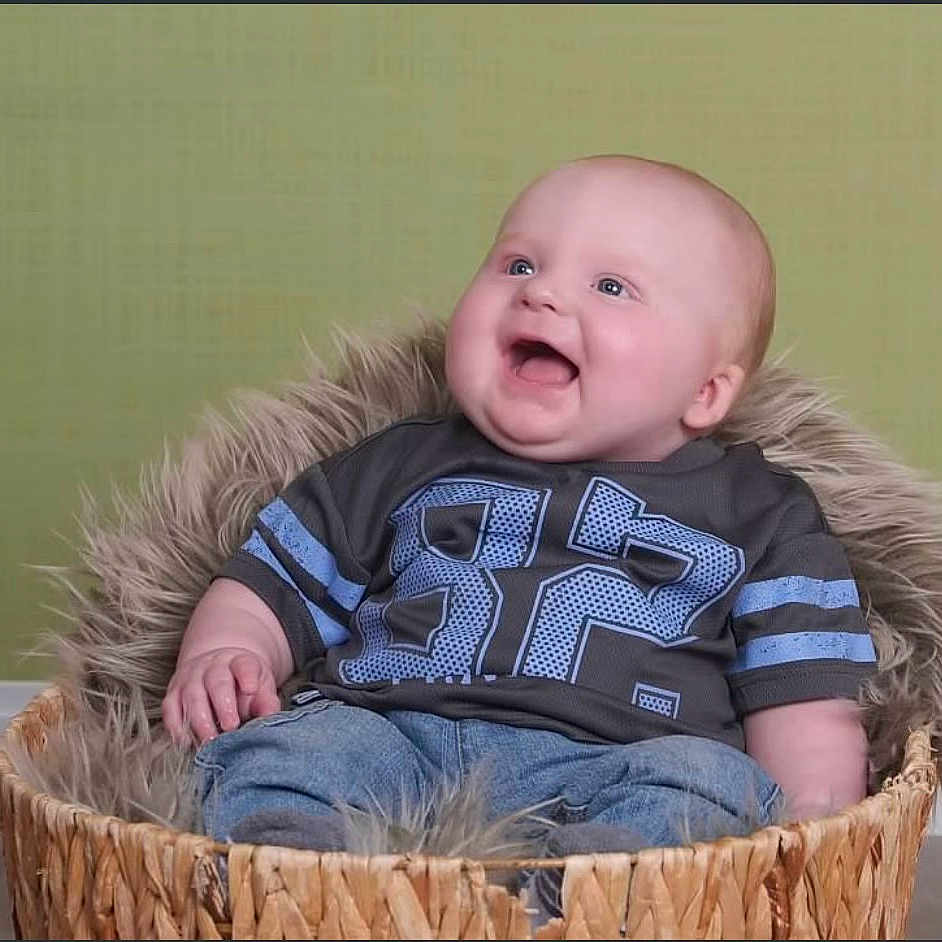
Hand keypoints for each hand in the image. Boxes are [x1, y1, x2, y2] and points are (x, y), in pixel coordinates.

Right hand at [162, 646, 281, 745]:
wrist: (216, 670)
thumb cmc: (242, 683)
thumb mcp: (261, 686)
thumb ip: (266, 701)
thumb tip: (269, 715)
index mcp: (238, 662)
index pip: (244, 665)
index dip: (247, 676)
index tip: (251, 689)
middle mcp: (211, 667)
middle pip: (216, 682)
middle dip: (223, 705)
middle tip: (231, 726)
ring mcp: (190, 679)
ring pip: (192, 697)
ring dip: (200, 721)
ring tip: (209, 742)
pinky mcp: (173, 694)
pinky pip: (171, 710)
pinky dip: (177, 727)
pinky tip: (187, 742)